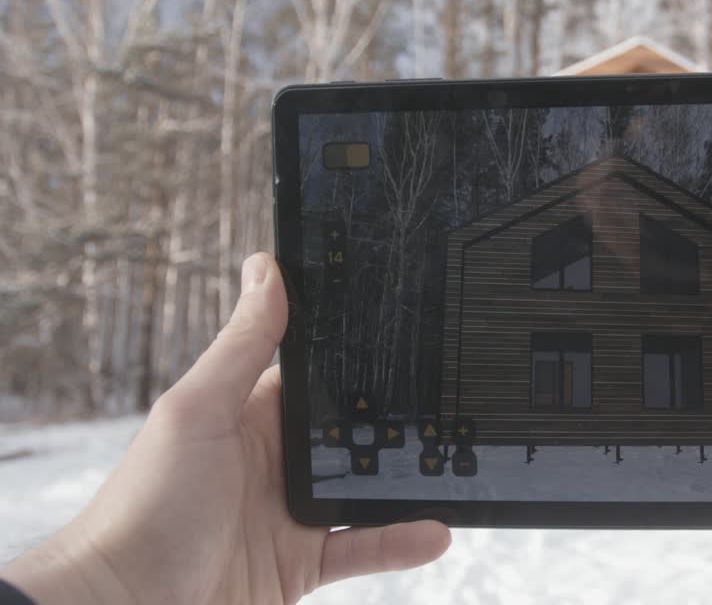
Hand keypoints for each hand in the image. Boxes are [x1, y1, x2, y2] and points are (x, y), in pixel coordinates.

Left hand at [1, 253, 449, 604]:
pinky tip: (434, 532)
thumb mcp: (195, 414)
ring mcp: (288, 514)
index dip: (350, 355)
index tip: (401, 331)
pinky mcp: (301, 564)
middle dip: (392, 420)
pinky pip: (364, 547)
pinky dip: (399, 541)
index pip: (309, 375)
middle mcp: (271, 462)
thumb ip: (240, 346)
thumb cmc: (140, 512)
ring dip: (405, 482)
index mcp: (244, 417)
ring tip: (451, 468)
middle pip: (347, 432)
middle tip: (447, 403)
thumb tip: (265, 268)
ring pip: (364, 490)